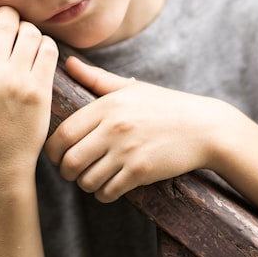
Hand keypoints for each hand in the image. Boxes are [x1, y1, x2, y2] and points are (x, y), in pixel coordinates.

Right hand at [0, 4, 59, 185]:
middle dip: (7, 15)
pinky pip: (48, 50)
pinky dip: (45, 44)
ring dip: (27, 29)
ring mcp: (18, 82)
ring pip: (30, 33)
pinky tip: (37, 51)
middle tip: (6, 22)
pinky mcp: (40, 90)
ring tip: (22, 38)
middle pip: (6, 21)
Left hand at [46, 57, 231, 201]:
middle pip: (70, 161)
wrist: (205, 128)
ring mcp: (128, 151)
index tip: (58, 155)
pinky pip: (108, 192)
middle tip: (72, 172)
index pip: (63, 134)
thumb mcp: (131, 89)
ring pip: (87, 180)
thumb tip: (68, 62)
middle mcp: (114, 128)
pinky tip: (111, 186)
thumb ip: (96, 79)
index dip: (53, 151)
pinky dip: (104, 193)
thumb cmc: (166, 106)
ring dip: (85, 184)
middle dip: (66, 172)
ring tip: (93, 178)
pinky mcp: (141, 171)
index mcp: (107, 106)